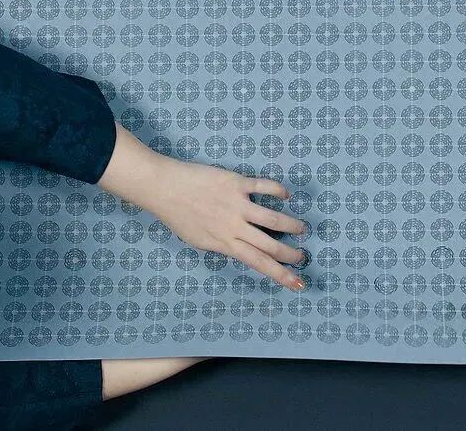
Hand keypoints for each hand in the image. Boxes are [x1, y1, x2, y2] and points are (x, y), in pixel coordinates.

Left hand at [99, 125, 307, 290]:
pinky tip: (286, 195)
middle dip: (290, 254)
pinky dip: (278, 190)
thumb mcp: (198, 241)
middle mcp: (234, 227)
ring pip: (273, 218)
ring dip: (291, 225)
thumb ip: (221, 245)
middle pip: (270, 245)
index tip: (298, 283)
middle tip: (302, 257)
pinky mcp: (235, 183)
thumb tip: (238, 248)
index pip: (259, 263)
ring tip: (302, 228)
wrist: (163, 188)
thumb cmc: (177, 216)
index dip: (281, 275)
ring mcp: (236, 204)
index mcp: (225, 244)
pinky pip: (263, 186)